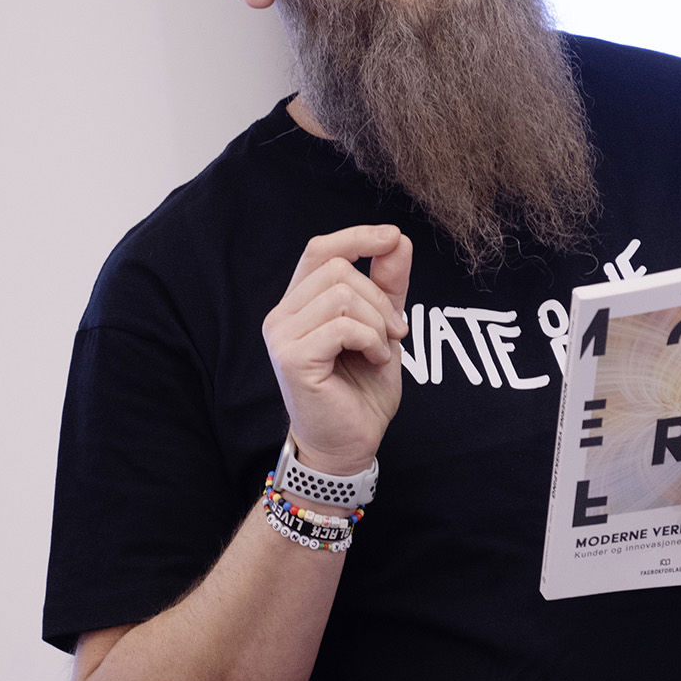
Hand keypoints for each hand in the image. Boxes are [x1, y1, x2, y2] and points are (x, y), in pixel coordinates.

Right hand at [262, 225, 413, 474]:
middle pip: (337, 268)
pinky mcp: (292, 358)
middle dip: (378, 297)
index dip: (356, 237)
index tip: (393, 237)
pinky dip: (370, 340)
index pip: (321, 250)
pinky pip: (342, 326)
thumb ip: (387, 285)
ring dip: (377, 322)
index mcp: (299, 304)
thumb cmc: (361, 389)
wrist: (351, 443)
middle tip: (396, 331)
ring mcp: (282, 336)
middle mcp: (282, 315)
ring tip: (381, 350)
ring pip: (342, 295)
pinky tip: (374, 360)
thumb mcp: (383, 327)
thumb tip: (398, 240)